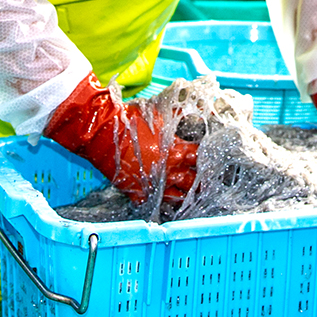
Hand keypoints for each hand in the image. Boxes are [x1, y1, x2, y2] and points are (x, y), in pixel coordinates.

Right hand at [45, 75, 196, 205]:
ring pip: (177, 197)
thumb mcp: (158, 113)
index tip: (213, 159)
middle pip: (192, 181)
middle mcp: (168, 171)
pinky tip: (169, 206)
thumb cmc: (130, 121)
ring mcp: (153, 185)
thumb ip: (178, 114)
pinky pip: (155, 204)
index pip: (199, 158)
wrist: (102, 134)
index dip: (208, 158)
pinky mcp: (138, 194)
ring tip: (194, 198)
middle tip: (210, 184)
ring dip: (186, 197)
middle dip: (202, 182)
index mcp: (175, 151)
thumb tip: (197, 110)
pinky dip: (163, 205)